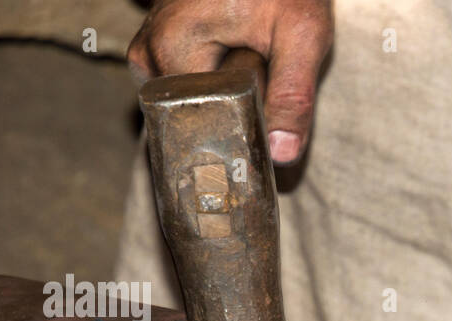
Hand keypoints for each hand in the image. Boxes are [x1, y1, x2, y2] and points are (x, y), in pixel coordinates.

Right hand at [128, 0, 332, 164]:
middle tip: (265, 76)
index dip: (239, 131)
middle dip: (235, 113)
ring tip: (254, 64)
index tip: (267, 117)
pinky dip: (216, 87)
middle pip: (195, 117)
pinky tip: (239, 63)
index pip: (200, 124)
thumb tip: (281, 154)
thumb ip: (293, 96)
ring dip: (227, 100)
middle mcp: (149, 50)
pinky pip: (187, 89)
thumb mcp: (302, 36)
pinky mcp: (157, 49)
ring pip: (192, 106)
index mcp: (173, 46)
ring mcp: (148, 49)